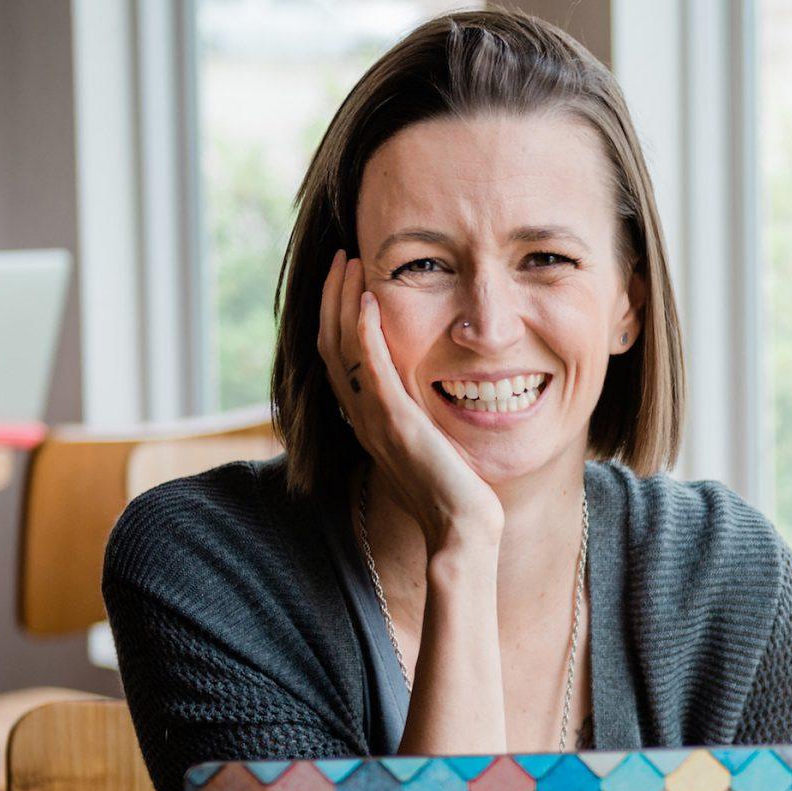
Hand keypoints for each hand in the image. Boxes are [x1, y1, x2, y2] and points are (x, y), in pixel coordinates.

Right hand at [317, 250, 502, 549]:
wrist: (462, 532)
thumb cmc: (458, 497)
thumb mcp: (434, 448)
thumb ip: (423, 421)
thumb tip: (434, 402)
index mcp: (369, 422)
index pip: (339, 359)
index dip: (336, 317)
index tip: (349, 281)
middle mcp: (362, 418)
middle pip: (329, 344)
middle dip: (332, 297)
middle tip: (341, 258)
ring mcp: (376, 420)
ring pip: (341, 348)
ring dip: (342, 301)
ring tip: (349, 263)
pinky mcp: (397, 422)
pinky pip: (371, 368)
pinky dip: (364, 332)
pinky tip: (368, 299)